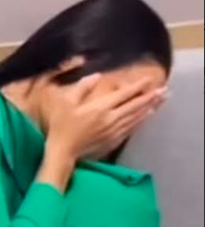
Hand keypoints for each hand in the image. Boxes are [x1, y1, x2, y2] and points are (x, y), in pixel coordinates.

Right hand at [43, 74, 165, 161]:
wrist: (63, 150)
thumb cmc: (61, 125)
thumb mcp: (65, 102)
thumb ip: (82, 87)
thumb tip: (97, 76)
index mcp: (100, 107)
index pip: (124, 94)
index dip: (137, 86)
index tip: (149, 79)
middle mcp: (111, 118)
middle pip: (135, 106)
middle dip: (150, 97)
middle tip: (164, 90)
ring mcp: (114, 131)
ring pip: (136, 117)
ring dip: (149, 108)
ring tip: (160, 101)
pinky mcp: (113, 140)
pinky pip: (131, 128)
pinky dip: (141, 121)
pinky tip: (147, 116)